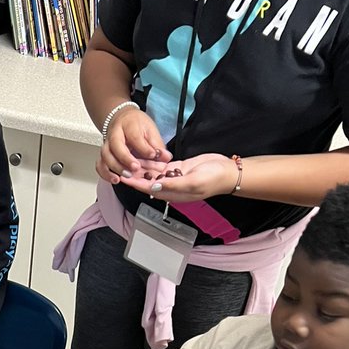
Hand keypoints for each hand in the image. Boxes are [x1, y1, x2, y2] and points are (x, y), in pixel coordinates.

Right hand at [98, 107, 171, 184]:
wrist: (122, 119)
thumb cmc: (136, 125)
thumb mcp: (150, 130)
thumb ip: (157, 145)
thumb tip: (166, 158)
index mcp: (128, 125)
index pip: (134, 137)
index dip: (144, 148)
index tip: (153, 155)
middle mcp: (114, 134)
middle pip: (115, 146)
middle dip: (125, 159)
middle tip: (135, 168)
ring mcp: (107, 145)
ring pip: (105, 157)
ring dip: (114, 168)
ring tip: (125, 176)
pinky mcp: (103, 154)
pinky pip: (100, 165)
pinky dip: (105, 174)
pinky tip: (115, 179)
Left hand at [125, 153, 239, 201]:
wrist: (227, 172)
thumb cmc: (213, 179)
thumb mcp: (192, 182)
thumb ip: (172, 185)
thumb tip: (154, 187)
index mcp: (170, 193)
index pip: (147, 188)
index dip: (134, 182)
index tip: (123, 176)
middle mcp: (169, 187)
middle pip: (147, 181)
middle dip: (135, 174)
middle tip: (121, 164)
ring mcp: (173, 178)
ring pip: (153, 173)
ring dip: (142, 167)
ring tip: (128, 158)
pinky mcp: (178, 169)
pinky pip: (162, 166)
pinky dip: (153, 162)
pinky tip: (143, 155)